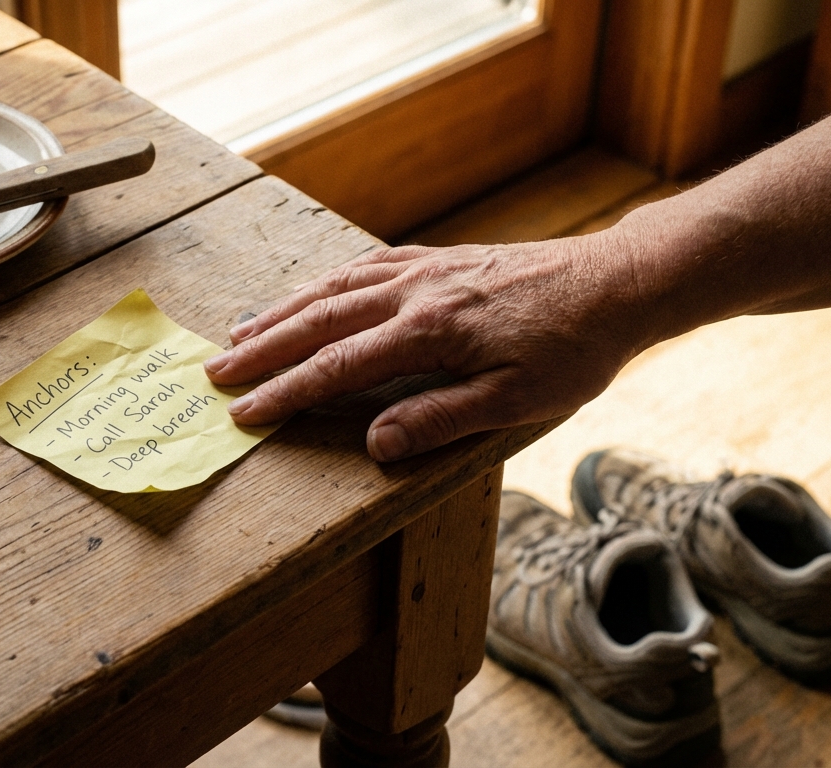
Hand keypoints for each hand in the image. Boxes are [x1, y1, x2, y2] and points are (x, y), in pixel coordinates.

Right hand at [203, 238, 645, 460]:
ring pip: (333, 287)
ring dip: (282, 311)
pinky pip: (363, 265)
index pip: (336, 367)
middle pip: (318, 321)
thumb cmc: (572, 349)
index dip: (284, 392)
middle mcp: (414, 293)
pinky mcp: (437, 258)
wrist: (616, 281)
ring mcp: (423, 269)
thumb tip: (375, 445)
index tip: (243, 412)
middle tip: (214, 372)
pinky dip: (324, 281)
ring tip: (241, 332)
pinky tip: (310, 292)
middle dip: (263, 349)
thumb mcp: (516, 400)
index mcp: (429, 333)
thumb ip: (440, 420)